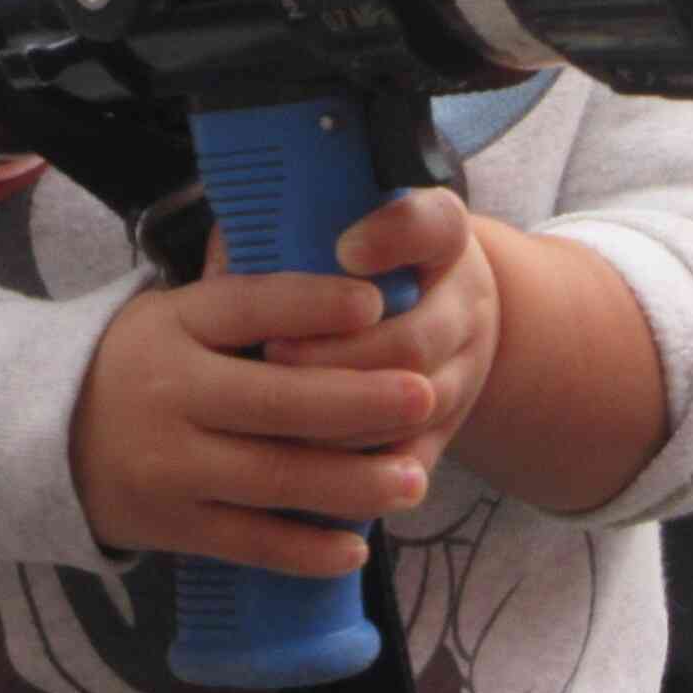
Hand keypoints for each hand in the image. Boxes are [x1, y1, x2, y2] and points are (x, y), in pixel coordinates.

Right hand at [73, 264, 433, 575]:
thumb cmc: (139, 365)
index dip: (311, 304)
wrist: (41, 436)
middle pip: (277, 401)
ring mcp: (170, 465)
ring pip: (275, 478)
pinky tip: (356, 547)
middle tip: (425, 395)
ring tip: (413, 478)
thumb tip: (335, 260)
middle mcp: (170, 393)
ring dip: (352, 482)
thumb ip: (243, 298)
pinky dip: (305, 550)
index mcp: (174, 325)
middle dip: (359, 401)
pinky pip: (250, 542)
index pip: (248, 306)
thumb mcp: (172, 314)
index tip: (374, 303)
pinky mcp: (172, 525)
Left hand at [261, 190, 502, 477]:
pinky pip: (409, 460)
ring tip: (270, 417)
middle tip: (273, 352)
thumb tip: (229, 256)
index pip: (431, 225)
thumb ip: (292, 235)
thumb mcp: (339, 232)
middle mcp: (463, 305)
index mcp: (438, 237)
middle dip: (339, 354)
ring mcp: (462, 372)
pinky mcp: (446, 429)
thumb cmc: (358, 267)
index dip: (392, 237)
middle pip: (413, 340)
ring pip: (409, 409)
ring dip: (339, 418)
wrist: (430, 315)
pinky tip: (304, 466)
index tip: (345, 249)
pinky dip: (359, 468)